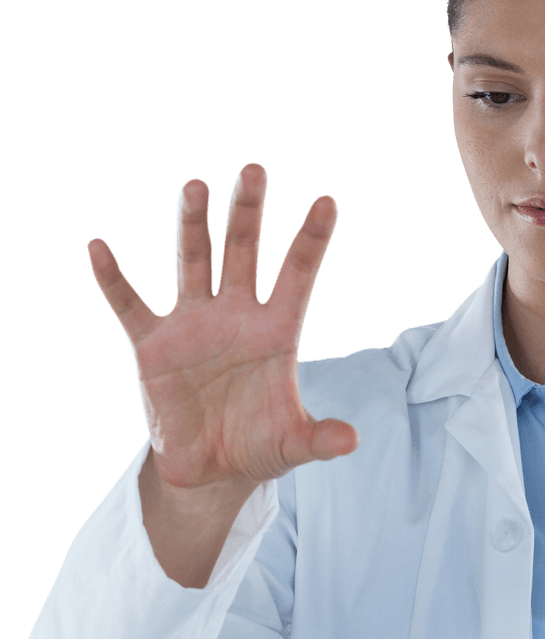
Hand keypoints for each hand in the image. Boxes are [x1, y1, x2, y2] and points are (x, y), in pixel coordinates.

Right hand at [87, 163, 358, 491]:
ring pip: (193, 262)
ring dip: (193, 225)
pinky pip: (130, 305)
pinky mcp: (154, 345)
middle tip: (254, 170)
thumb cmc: (259, 446)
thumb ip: (320, 438)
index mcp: (276, 330)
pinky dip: (114, 280)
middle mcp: (237, 315)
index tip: (327, 201)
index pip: (298, 275)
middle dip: (248, 212)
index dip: (311, 240)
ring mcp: (194, 324)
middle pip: (244, 251)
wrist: (211, 469)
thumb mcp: (293, 444)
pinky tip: (99, 248)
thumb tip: (352, 441)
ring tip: (195, 187)